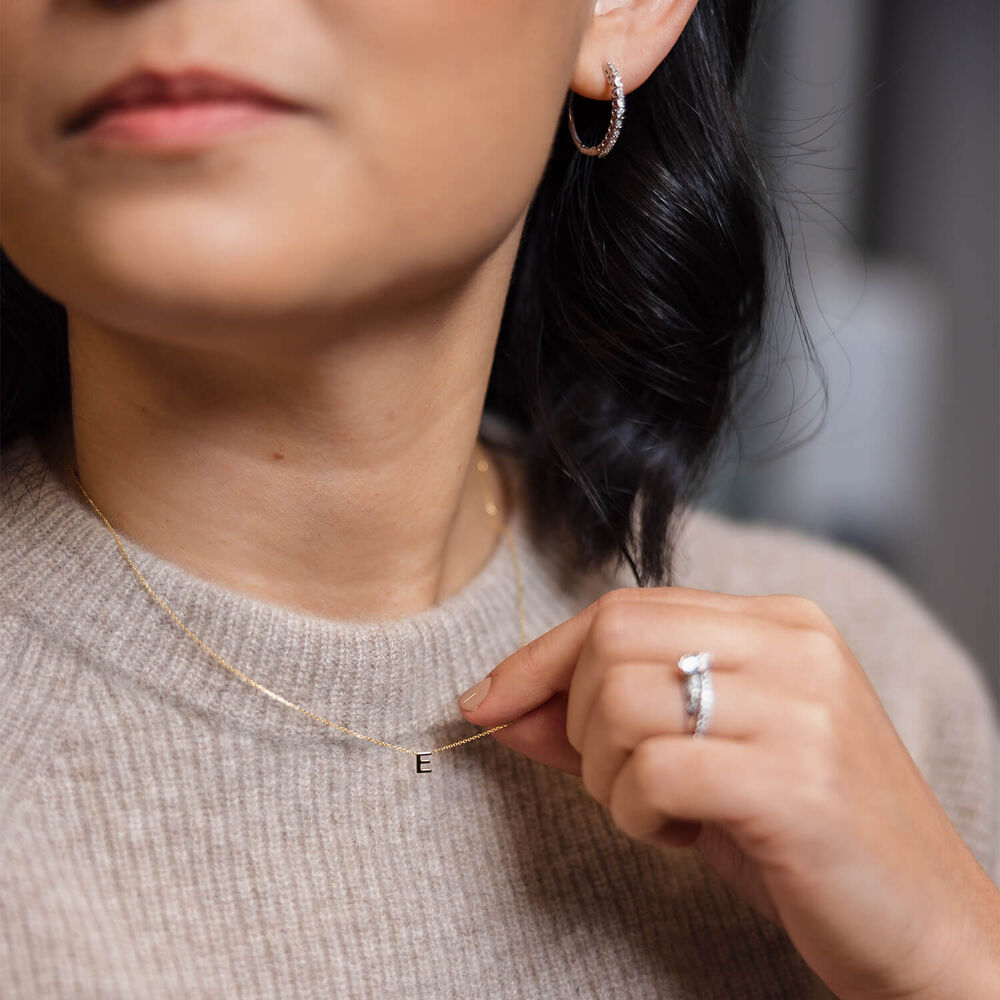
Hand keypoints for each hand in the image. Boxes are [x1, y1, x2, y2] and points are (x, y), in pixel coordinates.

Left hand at [456, 586, 999, 998]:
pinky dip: (638, 815)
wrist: (924, 927)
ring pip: (622, 702)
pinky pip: (655, 773)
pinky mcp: (797, 781)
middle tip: (621, 780)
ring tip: (663, 813)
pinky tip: (684, 837)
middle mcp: (793, 646)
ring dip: (608, 775)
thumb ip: (598, 723)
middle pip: (612, 641)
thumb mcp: (695, 761)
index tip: (487, 702)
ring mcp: (801, 708)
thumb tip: (494, 704)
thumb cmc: (796, 836)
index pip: (622, 608)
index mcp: (777, 622)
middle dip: (577, 720)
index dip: (540, 656)